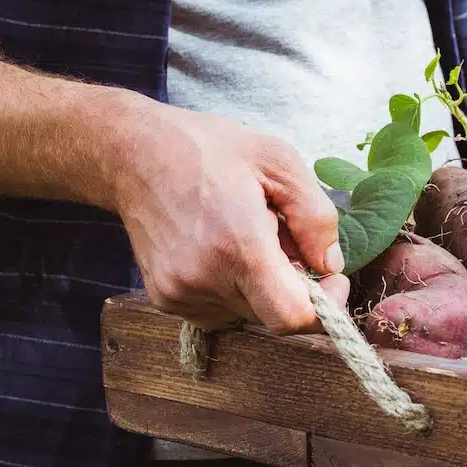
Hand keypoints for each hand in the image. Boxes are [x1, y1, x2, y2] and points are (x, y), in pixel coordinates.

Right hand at [113, 102, 348, 333]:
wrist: (134, 154)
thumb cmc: (210, 150)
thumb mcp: (280, 162)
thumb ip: (316, 218)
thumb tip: (330, 265)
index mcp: (238, 245)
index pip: (291, 316)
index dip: (324, 308)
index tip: (332, 279)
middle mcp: (205, 278)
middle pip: (273, 315)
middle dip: (293, 286)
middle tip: (283, 239)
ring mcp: (179, 293)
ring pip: (248, 314)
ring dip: (261, 286)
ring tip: (245, 237)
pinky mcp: (165, 298)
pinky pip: (220, 310)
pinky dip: (234, 289)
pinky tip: (222, 249)